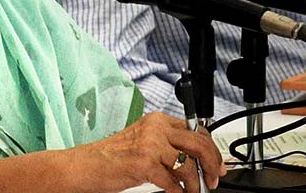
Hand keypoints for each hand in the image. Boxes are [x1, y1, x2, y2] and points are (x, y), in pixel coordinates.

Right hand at [69, 112, 225, 192]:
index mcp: (158, 121)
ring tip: (192, 192)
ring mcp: (150, 145)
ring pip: (189, 164)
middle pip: (199, 143)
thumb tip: (196, 160)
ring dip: (195, 184)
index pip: (196, 129)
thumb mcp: (144, 141)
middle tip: (213, 179)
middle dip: (212, 165)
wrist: (88, 164)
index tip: (217, 164)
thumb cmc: (114, 156)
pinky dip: (178, 192)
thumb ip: (168, 144)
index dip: (212, 149)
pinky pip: (173, 182)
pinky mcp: (143, 163)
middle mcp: (155, 129)